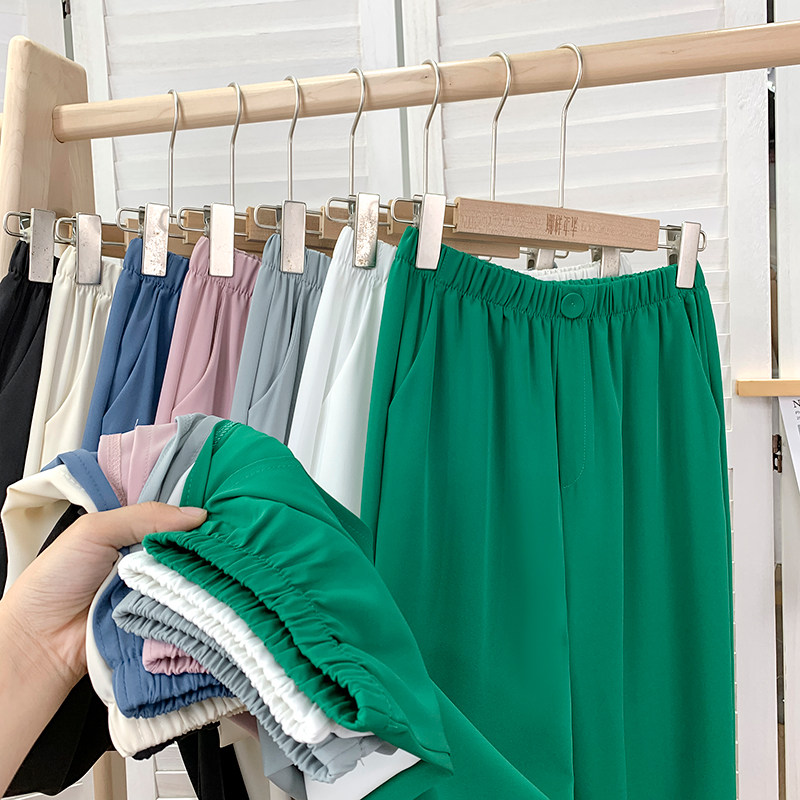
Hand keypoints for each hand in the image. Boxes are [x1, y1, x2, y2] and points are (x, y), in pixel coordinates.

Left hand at [0, 502, 206, 684]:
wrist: (39, 640)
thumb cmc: (57, 579)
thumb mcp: (95, 531)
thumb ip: (144, 516)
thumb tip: (197, 514)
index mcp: (134, 534)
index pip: (175, 520)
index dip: (196, 518)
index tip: (222, 516)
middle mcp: (150, 561)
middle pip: (189, 550)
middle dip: (205, 548)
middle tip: (224, 546)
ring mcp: (157, 593)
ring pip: (194, 579)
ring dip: (203, 578)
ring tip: (219, 572)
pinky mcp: (161, 622)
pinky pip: (188, 610)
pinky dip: (196, 605)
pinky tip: (210, 598)